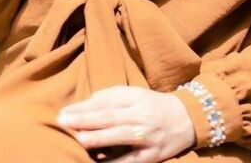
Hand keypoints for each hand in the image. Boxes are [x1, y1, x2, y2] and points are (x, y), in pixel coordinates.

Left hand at [55, 85, 194, 161]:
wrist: (187, 119)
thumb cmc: (152, 105)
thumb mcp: (135, 94)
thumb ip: (111, 96)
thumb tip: (86, 103)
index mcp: (135, 97)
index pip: (106, 101)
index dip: (85, 106)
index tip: (64, 112)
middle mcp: (141, 114)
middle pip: (111, 116)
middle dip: (86, 119)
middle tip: (63, 122)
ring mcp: (147, 135)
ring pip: (120, 136)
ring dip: (98, 138)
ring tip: (79, 139)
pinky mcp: (152, 156)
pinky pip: (131, 161)